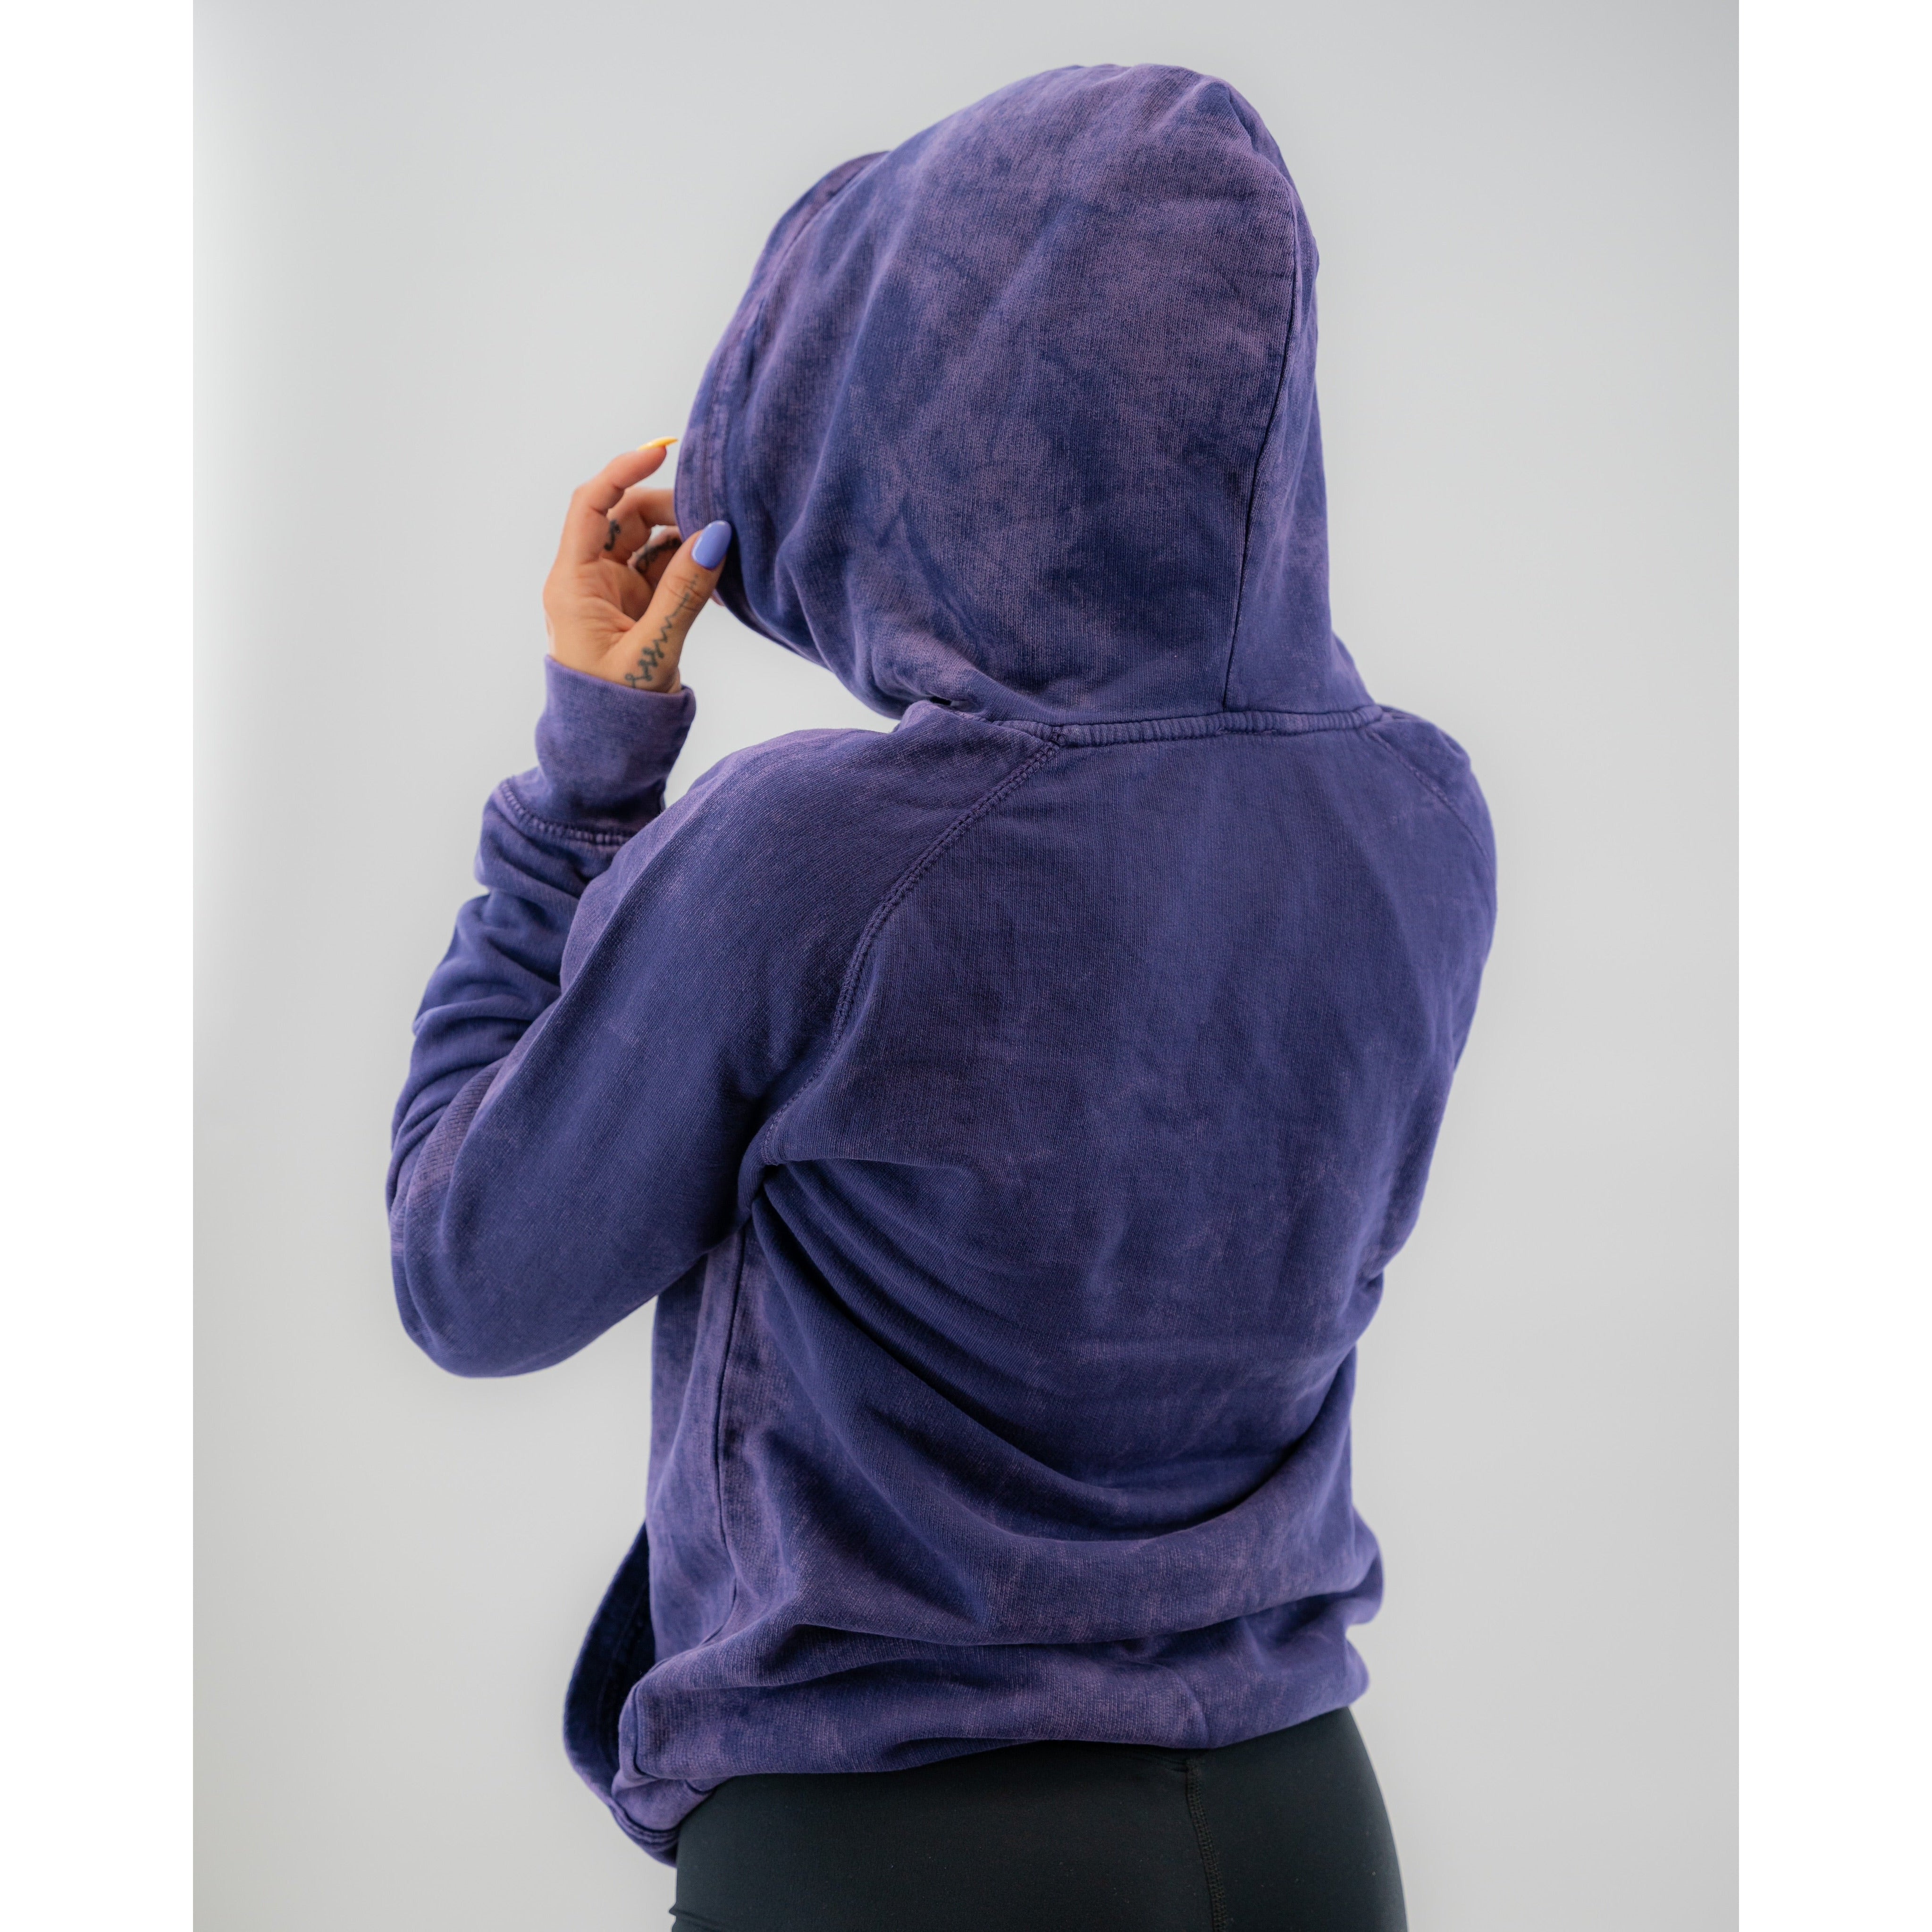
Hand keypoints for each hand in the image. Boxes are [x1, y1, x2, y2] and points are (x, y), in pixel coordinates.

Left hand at [542, 442, 733, 692]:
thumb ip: (685, 593)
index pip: (592, 506)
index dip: (623, 472)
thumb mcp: (653, 651)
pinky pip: (661, 572)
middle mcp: (588, 582)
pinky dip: (687, 566)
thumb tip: (716, 536)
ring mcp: (612, 595)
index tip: (662, 452)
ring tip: (721, 544)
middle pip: (623, 518)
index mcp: (574, 585)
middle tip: (713, 516)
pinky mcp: (635, 611)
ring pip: (646, 543)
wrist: (605, 757)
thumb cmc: (613, 713)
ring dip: (681, 537)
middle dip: (666, 508)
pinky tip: (716, 572)